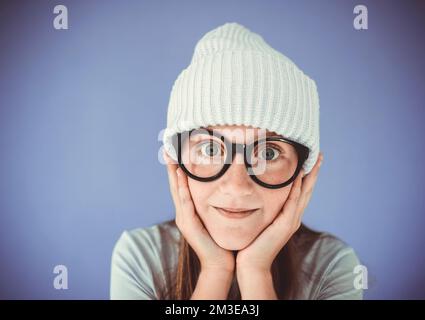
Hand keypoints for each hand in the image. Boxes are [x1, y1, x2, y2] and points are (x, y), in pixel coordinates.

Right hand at [164, 150, 235, 273]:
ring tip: (171, 157)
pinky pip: (185, 203)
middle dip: (171, 167)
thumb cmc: (221, 241)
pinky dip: (182, 188)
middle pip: (175, 185)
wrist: (220, 263)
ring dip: (173, 173)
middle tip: (167, 148)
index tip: (176, 152)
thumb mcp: (215, 218)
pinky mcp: (189, 225)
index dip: (177, 169)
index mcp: (188, 211)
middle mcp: (183, 213)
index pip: (181, 186)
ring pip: (177, 191)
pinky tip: (181, 176)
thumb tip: (224, 189)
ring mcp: (184, 219)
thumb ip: (214, 205)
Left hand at [236, 152, 323, 273]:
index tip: (310, 159)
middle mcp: (294, 217)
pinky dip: (297, 189)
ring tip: (315, 161)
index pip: (301, 192)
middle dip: (314, 172)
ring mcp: (291, 221)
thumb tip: (256, 193)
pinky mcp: (285, 225)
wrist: (252, 264)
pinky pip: (292, 203)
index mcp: (289, 216)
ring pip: (304, 194)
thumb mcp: (261, 221)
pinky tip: (300, 176)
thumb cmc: (253, 243)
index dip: (307, 176)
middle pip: (308, 190)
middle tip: (319, 155)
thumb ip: (264, 209)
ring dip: (310, 176)